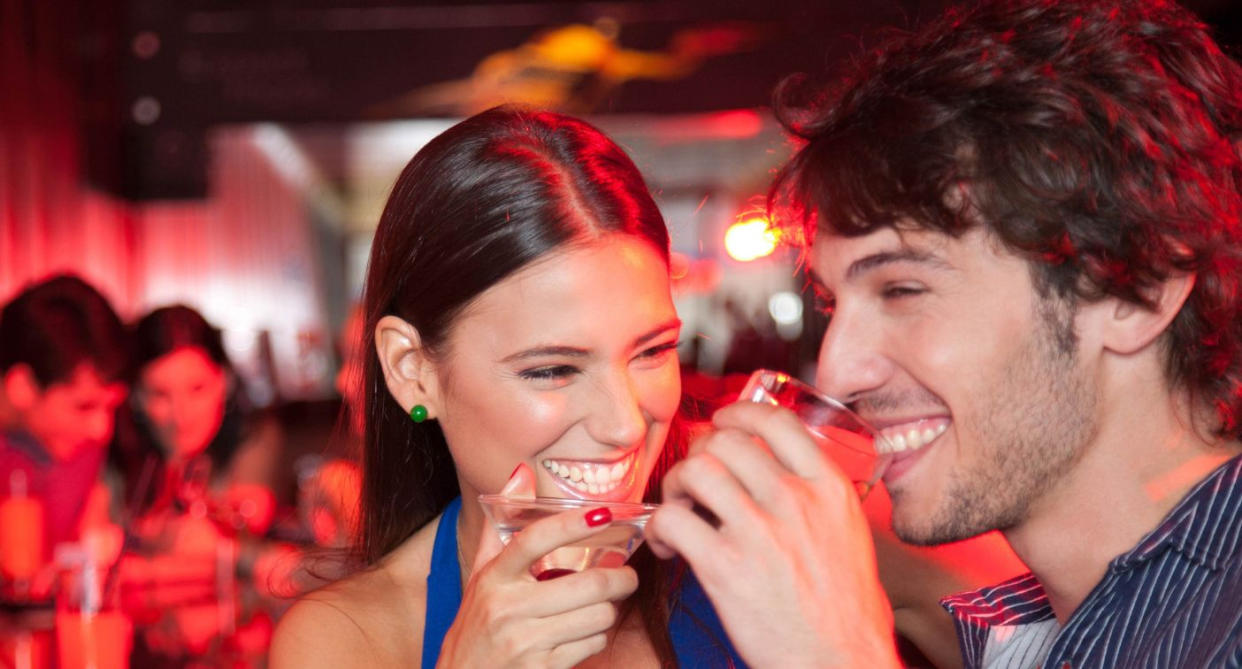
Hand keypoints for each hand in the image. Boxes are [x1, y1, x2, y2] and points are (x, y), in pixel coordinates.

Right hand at [436, 465, 638, 667]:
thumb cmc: (477, 626)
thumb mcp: (481, 578)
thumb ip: (501, 527)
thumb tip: (521, 473)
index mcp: (492, 578)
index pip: (534, 540)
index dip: (571, 524)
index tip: (604, 514)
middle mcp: (506, 607)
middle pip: (586, 584)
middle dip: (620, 579)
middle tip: (628, 576)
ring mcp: (523, 641)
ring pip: (596, 615)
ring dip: (607, 611)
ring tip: (600, 608)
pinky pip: (591, 644)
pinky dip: (596, 637)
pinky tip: (583, 634)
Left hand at [646, 401, 900, 668]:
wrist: (841, 662)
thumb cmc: (846, 610)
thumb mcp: (848, 533)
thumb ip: (815, 495)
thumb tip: (775, 468)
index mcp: (828, 488)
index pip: (775, 420)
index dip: (737, 413)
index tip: (721, 424)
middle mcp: (795, 500)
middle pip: (726, 440)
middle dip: (699, 454)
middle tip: (694, 482)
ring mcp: (760, 531)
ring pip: (696, 470)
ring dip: (676, 486)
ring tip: (680, 511)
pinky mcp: (726, 567)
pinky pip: (672, 520)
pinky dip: (659, 529)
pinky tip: (669, 546)